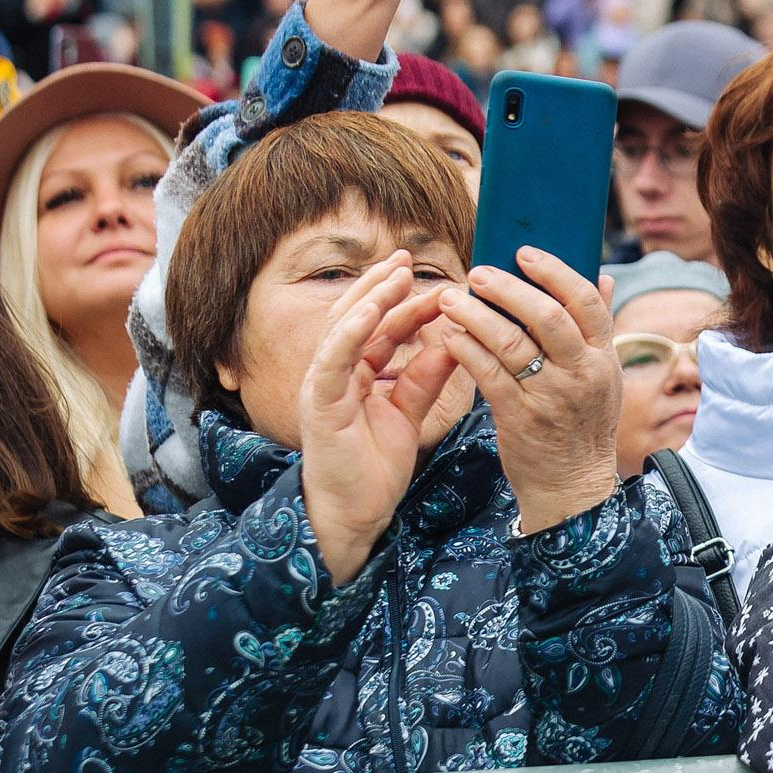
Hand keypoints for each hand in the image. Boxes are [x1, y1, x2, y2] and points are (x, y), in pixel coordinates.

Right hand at [299, 254, 463, 579]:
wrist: (355, 515)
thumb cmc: (375, 468)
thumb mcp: (409, 412)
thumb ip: (425, 377)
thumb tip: (454, 340)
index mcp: (355, 375)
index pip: (379, 328)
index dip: (403, 303)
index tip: (433, 281)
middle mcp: (335, 373)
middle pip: (356, 318)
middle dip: (380, 286)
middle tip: (406, 258)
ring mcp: (323, 386)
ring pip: (342, 330)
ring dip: (368, 298)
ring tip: (394, 274)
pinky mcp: (319, 403)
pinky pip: (332, 360)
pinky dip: (350, 332)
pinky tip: (370, 312)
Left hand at [438, 248, 622, 533]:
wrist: (572, 486)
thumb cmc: (584, 425)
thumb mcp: (604, 376)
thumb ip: (598, 328)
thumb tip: (601, 276)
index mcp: (603, 357)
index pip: (586, 302)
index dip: (555, 272)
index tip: (524, 253)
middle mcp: (580, 373)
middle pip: (547, 317)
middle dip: (509, 289)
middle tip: (478, 272)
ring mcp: (550, 396)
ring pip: (510, 343)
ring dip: (476, 315)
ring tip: (450, 298)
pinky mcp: (518, 417)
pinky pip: (487, 374)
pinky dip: (465, 349)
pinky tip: (449, 334)